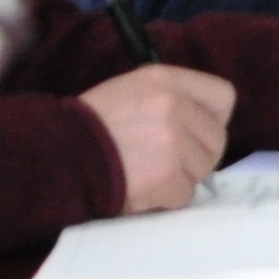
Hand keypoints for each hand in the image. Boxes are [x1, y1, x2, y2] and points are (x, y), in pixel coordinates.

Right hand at [82, 64, 236, 210]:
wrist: (55, 156)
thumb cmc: (89, 126)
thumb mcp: (130, 92)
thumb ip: (169, 101)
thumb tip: (200, 126)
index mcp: (166, 80)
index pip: (223, 96)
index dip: (213, 120)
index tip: (196, 133)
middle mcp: (174, 105)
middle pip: (217, 140)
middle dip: (196, 156)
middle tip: (165, 163)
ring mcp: (173, 141)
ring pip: (203, 170)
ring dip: (179, 178)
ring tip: (146, 173)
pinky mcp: (168, 175)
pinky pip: (184, 194)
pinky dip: (165, 198)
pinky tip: (140, 188)